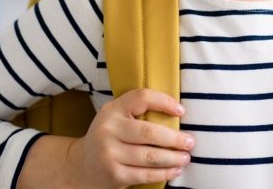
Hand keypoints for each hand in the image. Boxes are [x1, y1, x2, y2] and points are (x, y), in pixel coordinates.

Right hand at [67, 88, 193, 187]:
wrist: (81, 165)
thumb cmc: (109, 137)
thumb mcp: (115, 117)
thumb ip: (136, 111)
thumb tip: (176, 112)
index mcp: (112, 110)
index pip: (141, 98)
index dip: (164, 101)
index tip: (181, 110)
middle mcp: (108, 130)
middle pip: (149, 132)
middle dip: (175, 138)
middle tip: (190, 142)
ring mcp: (110, 153)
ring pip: (150, 155)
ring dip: (173, 157)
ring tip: (186, 157)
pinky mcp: (114, 175)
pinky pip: (145, 174)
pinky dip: (163, 173)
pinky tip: (174, 170)